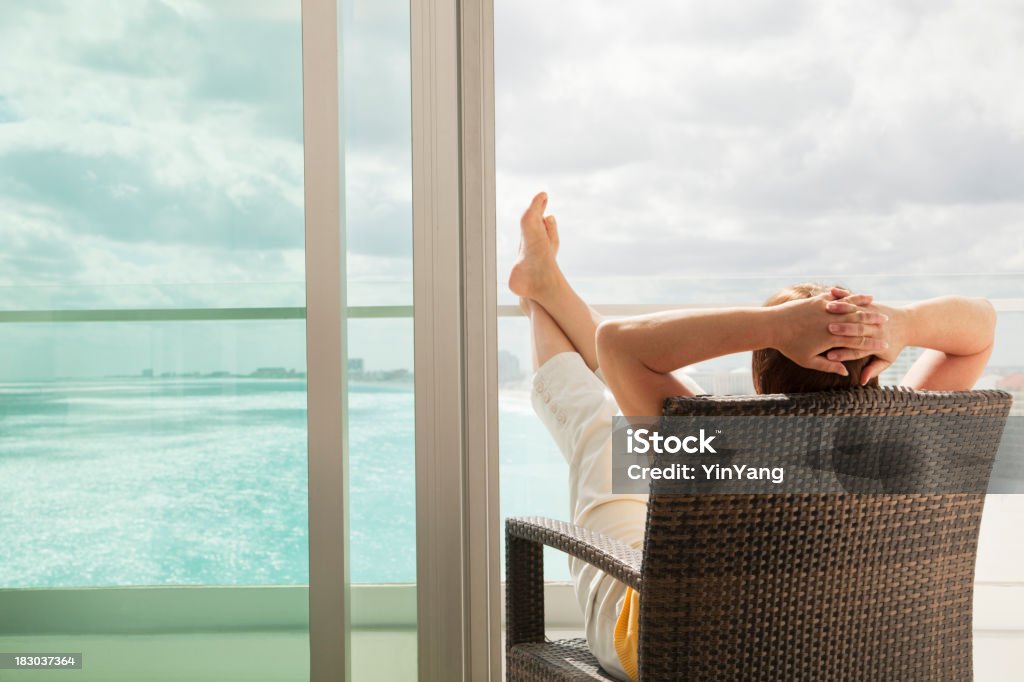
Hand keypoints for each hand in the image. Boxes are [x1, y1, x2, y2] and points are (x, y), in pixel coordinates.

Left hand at [771, 291, 888, 375]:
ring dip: (866, 308)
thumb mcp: (808, 361)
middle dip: (874, 322)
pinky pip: (840, 297)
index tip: (885, 344)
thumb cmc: (789, 346)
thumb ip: (828, 366)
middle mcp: (830, 322)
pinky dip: (852, 297)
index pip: (857, 341)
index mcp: (830, 338)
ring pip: (851, 307)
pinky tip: (862, 296)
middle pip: (858, 322)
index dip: (872, 343)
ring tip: (878, 308)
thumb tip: (845, 372)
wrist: (772, 325)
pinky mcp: (818, 299)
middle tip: (887, 323)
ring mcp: (824, 309)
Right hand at [824, 288, 904, 383]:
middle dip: (840, 330)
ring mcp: (873, 315)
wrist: (908, 324)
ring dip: (840, 310)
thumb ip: (874, 369)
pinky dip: (844, 297)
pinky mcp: (870, 305)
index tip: (829, 357)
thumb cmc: (894, 345)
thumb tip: (863, 381)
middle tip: (824, 332)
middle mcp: (875, 329)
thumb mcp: (887, 360)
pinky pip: (855, 300)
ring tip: (826, 310)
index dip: (843, 354)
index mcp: (876, 345)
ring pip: (855, 312)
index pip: (857, 351)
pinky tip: (831, 295)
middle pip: (855, 330)